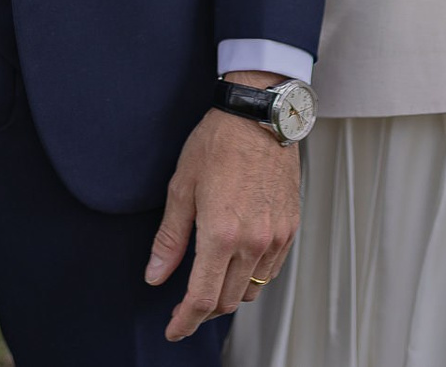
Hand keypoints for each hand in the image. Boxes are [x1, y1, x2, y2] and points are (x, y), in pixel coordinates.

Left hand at [145, 86, 299, 340]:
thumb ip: (169, 239)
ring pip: (252, 289)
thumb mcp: (181, 188)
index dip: (185, 321)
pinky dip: (252, 277)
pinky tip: (237, 263)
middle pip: (228, 301)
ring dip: (230, 295)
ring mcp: (276, 236)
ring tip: (211, 282)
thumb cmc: (218, 143)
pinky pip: (271, 270)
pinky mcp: (291, 227)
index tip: (174, 329)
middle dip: (204, 310)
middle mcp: (253, 241)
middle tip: (185, 306)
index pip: (202, 298)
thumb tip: (155, 275)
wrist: (259, 115)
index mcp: (221, 233)